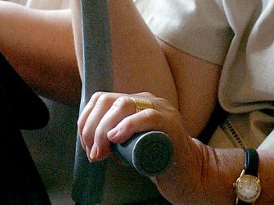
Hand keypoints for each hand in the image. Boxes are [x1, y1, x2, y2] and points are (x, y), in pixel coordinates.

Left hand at [78, 92, 215, 203]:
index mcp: (135, 102)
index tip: (86, 145)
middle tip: (93, 153)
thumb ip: (112, 138)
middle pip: (109, 101)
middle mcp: (147, 101)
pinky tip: (117, 138)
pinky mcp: (172, 125)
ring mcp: (161, 110)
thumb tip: (89, 141)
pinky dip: (128, 125)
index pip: (101, 100)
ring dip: (104, 130)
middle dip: (93, 128)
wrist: (187, 174)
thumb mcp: (128, 144)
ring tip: (102, 153)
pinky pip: (148, 116)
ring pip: (124, 105)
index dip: (86, 121)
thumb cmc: (155, 159)